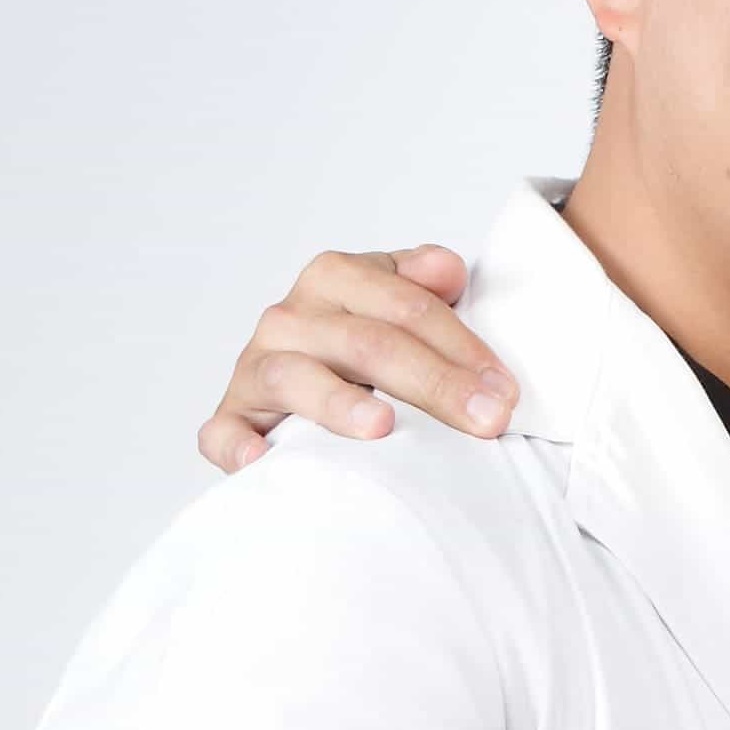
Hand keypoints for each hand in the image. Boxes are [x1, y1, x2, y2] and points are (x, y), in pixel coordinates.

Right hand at [199, 245, 513, 471]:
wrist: (312, 381)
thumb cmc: (370, 345)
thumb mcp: (402, 303)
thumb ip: (425, 283)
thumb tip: (446, 270)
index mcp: (335, 278)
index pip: (406, 307)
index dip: (462, 347)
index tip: (504, 390)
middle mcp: (290, 318)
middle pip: (365, 344)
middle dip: (433, 382)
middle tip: (486, 420)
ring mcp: (256, 368)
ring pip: (293, 377)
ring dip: (337, 402)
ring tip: (383, 427)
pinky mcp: (232, 418)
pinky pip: (224, 432)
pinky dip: (239, 445)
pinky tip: (265, 459)